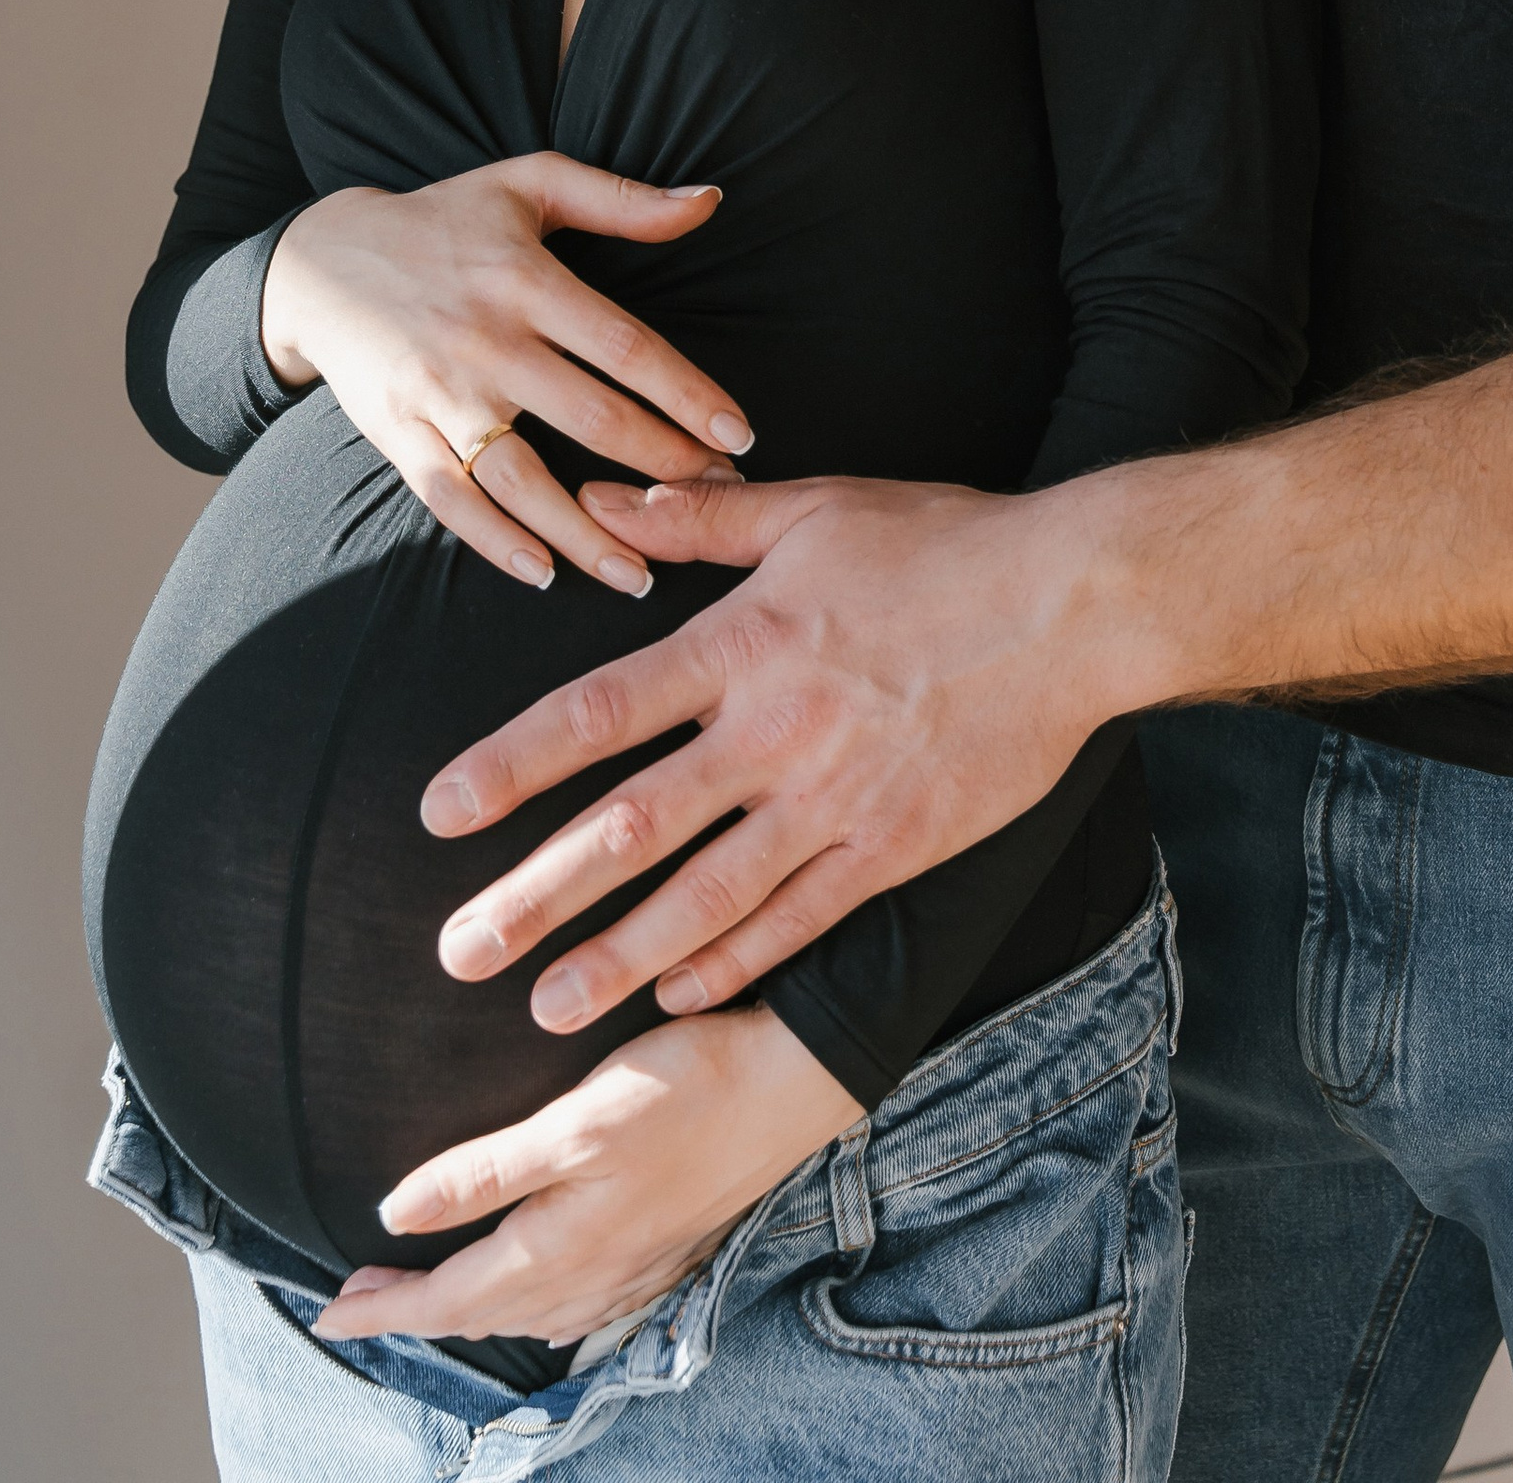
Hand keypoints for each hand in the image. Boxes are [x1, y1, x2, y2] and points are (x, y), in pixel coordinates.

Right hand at [260, 155, 753, 594]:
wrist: (322, 260)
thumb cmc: (444, 219)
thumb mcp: (530, 183)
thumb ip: (623, 199)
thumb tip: (710, 201)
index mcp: (526, 280)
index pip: (626, 347)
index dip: (686, 395)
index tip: (736, 435)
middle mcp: (485, 341)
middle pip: (588, 417)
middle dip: (659, 466)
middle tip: (716, 501)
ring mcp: (438, 394)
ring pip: (521, 477)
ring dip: (585, 531)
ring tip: (640, 573)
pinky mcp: (397, 433)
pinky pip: (451, 500)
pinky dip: (496, 542)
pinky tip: (544, 573)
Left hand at [313, 1003, 860, 1350]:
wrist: (796, 1081)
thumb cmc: (688, 1085)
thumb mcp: (576, 1120)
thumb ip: (485, 1170)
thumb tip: (391, 1214)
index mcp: (562, 1249)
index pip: (448, 1298)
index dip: (383, 1308)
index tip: (325, 1311)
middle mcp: (595, 1277)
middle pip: (483, 1315)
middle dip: (414, 1312)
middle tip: (357, 1298)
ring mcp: (636, 1270)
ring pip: (531, 1315)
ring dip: (471, 1310)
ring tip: (429, 1292)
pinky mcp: (666, 1250)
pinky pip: (579, 1307)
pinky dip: (534, 1307)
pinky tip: (538, 1293)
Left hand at [419, 474, 1123, 1030]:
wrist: (1073, 604)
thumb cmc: (942, 542)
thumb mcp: (811, 509)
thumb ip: (695, 516)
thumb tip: (600, 501)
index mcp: (742, 643)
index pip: (597, 714)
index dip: (510, 766)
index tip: (439, 813)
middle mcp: (773, 733)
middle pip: (630, 827)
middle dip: (536, 896)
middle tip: (456, 955)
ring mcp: (834, 800)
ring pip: (705, 896)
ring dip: (619, 957)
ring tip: (546, 1010)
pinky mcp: (893, 847)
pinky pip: (799, 919)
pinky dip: (735, 963)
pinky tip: (679, 998)